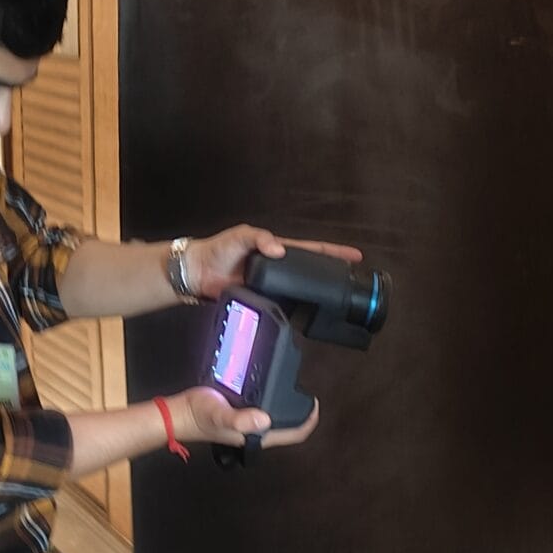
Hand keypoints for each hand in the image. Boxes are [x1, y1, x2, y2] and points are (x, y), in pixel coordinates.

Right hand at [171, 388, 321, 449]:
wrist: (179, 413)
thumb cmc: (199, 415)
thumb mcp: (219, 414)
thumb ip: (239, 419)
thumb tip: (264, 419)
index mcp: (257, 435)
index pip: (293, 434)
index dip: (308, 422)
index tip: (315, 404)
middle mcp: (257, 432)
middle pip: (288, 427)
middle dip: (301, 413)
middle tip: (307, 393)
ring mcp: (250, 424)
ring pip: (278, 418)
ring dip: (289, 407)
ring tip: (295, 389)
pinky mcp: (243, 413)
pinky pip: (265, 409)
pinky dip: (274, 400)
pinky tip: (272, 387)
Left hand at [185, 226, 363, 300]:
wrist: (198, 274)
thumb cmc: (218, 250)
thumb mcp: (240, 235)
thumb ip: (260, 238)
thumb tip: (278, 250)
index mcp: (277, 250)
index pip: (311, 250)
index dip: (333, 252)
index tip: (354, 255)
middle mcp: (279, 268)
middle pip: (312, 271)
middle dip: (333, 273)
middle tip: (352, 279)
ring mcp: (273, 286)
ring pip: (301, 290)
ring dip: (318, 294)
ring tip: (337, 299)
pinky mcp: (264, 301)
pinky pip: (285, 306)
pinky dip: (298, 311)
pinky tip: (309, 316)